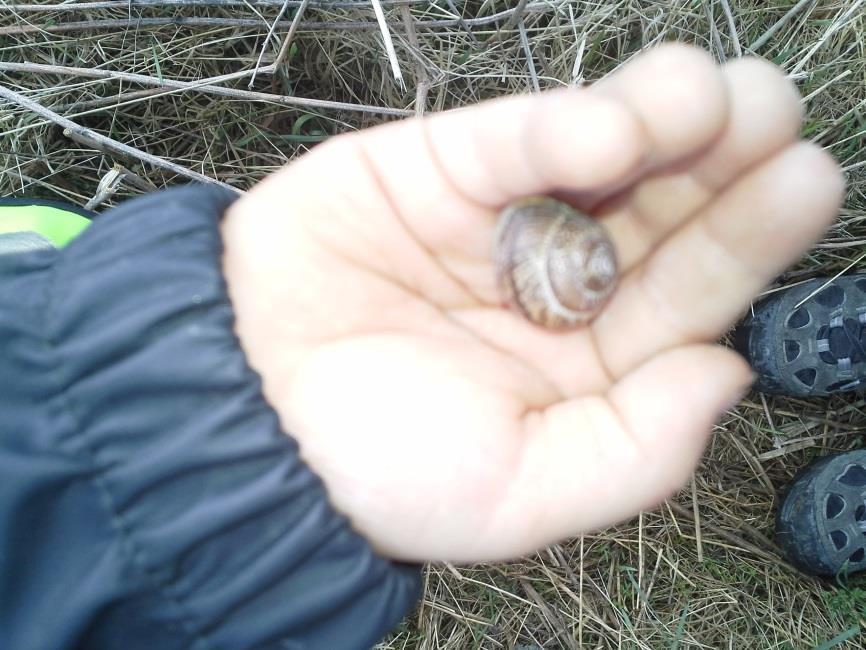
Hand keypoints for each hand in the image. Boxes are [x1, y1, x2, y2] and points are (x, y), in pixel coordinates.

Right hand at [221, 44, 843, 562]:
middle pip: (656, 211)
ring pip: (598, 155)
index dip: (744, 241)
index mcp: (583, 364)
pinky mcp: (436, 170)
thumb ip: (633, 450)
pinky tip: (608, 129)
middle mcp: (552, 285)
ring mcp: (498, 221)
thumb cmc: (373, 467)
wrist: (242, 416)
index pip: (683, 295)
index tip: (801, 185)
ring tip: (713, 98)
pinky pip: (511, 140)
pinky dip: (560, 126)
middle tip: (772, 114)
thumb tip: (725, 373)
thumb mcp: (515, 494)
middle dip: (721, 161)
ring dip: (662, 118)